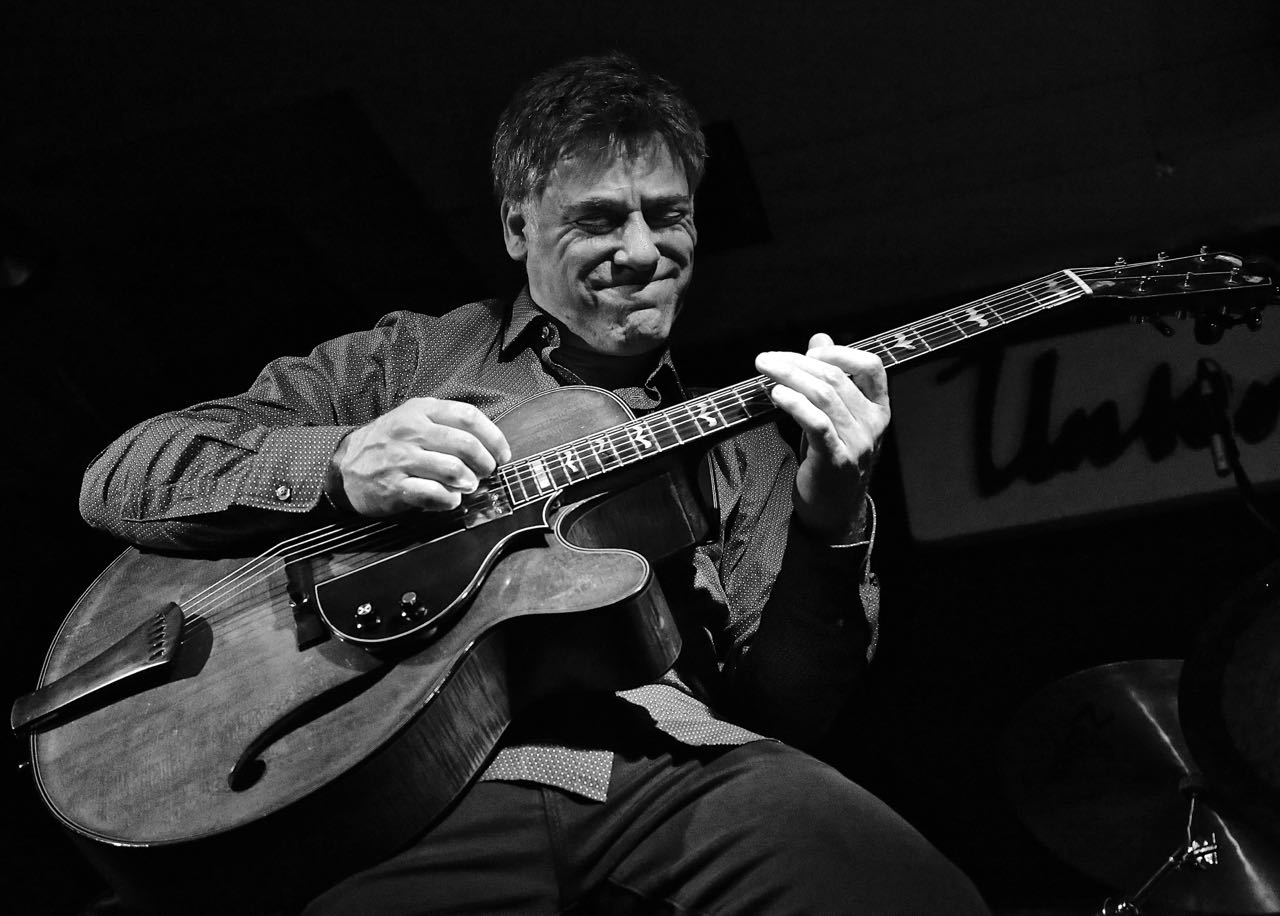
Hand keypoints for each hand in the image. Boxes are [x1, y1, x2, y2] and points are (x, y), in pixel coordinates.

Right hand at [330, 397, 511, 516]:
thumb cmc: (388, 442)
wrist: (344, 464)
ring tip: (468, 485)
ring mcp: (402, 459)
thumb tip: (488, 444)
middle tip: (487, 472)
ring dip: (469, 482)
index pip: (469, 417)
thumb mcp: (413, 418)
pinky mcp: (395, 487)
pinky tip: (451, 499)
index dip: (493, 437)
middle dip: (485, 462)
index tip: (502, 454)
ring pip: (453, 470)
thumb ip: (446, 424)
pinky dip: (450, 500)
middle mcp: (412, 432)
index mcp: (421, 410)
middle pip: (465, 444)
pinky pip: (434, 494)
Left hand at [755, 333, 889, 540]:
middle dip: (798, 362)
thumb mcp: (835, 416)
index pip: (872, 366)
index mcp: (878, 409)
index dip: (839, 352)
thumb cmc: (832, 458)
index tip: (808, 352)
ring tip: (766, 370)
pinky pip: (817, 424)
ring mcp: (858, 443)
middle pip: (836, 378)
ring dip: (790, 378)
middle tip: (767, 359)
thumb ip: (831, 378)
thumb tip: (819, 338)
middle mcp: (873, 424)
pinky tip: (777, 394)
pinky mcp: (837, 461)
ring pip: (825, 397)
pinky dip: (795, 404)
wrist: (834, 510)